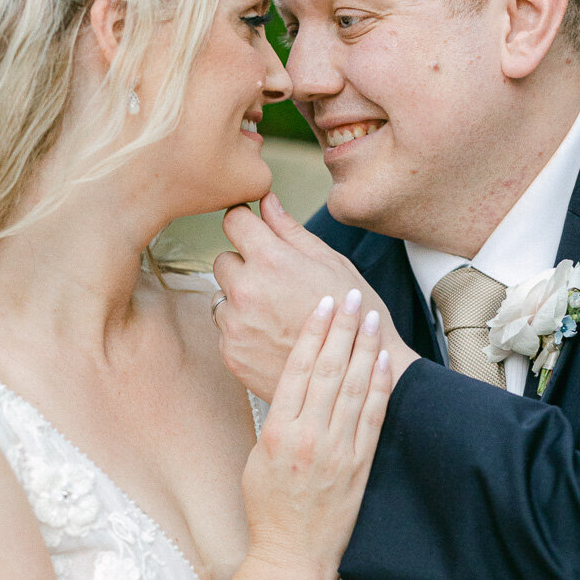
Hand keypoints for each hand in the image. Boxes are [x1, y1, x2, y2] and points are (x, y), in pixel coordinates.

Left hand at [212, 193, 417, 400]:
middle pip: (223, 260)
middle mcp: (246, 292)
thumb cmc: (355, 315)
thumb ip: (290, 231)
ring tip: (277, 315)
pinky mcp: (231, 355)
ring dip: (241, 300)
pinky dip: (244, 331)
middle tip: (277, 284)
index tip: (252, 232)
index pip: (234, 221)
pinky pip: (225, 330)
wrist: (358, 378)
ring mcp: (235, 326)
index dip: (245, 223)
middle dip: (245, 266)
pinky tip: (273, 338)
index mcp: (271, 262)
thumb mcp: (331, 264)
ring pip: (222, 297)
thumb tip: (265, 200)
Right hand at [242, 289, 391, 579]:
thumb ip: (274, 419)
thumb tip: (290, 381)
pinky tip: (384, 361)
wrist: (293, 554)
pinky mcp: (361, 465)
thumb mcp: (256, 458)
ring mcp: (339, 450)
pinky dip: (381, 386)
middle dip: (342, 329)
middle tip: (351, 297)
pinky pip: (373, 417)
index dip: (314, 333)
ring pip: (355, 387)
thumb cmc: (268, 509)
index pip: (299, 369)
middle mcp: (310, 436)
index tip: (322, 305)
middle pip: (330, 370)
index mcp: (278, 432)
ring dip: (365, 348)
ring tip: (371, 318)